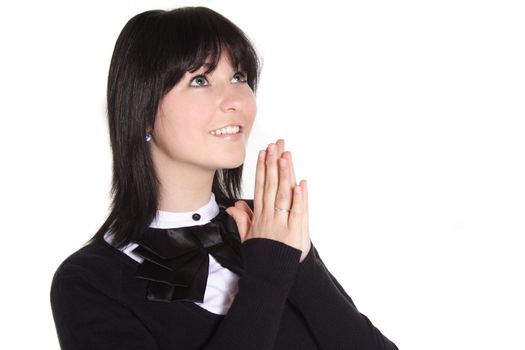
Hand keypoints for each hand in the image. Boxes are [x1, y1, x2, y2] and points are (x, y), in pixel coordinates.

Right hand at [226, 139, 310, 261]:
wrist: (269, 277)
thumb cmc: (262, 257)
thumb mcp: (247, 238)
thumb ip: (242, 220)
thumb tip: (233, 206)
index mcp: (259, 216)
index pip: (260, 187)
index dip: (262, 169)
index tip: (263, 152)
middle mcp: (270, 217)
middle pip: (271, 186)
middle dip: (273, 163)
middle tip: (275, 145)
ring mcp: (283, 224)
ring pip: (283, 195)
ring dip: (285, 174)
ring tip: (285, 156)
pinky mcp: (296, 232)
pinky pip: (298, 212)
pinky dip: (300, 198)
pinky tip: (300, 183)